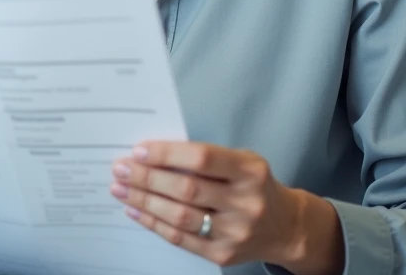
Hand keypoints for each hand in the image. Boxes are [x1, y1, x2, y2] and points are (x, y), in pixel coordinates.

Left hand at [110, 141, 343, 273]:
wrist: (286, 227)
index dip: (167, 154)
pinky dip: (153, 223)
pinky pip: (180, 238)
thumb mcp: (242, 162)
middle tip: (120, 168)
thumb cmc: (255, 186)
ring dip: (143, 201)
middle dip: (146, 178)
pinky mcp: (223, 254)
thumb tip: (152, 155)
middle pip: (186, 189)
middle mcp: (245, 202)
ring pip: (179, 216)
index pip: (202, 159)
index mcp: (250, 171)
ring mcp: (235, 232)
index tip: (139, 150)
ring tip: (120, 188)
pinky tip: (135, 211)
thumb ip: (206, 158)